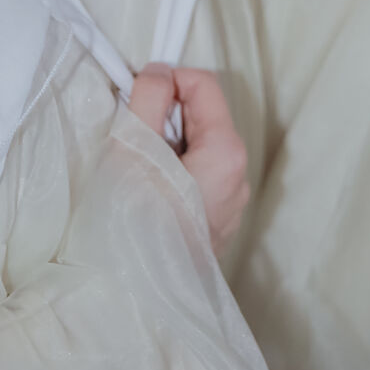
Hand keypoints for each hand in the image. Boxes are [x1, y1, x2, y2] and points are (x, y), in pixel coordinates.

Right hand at [128, 62, 249, 256]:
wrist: (132, 296)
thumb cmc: (133, 221)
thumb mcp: (135, 146)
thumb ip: (150, 98)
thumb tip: (160, 72)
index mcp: (227, 152)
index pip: (203, 84)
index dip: (166, 81)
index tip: (135, 98)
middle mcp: (238, 176)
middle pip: (201, 117)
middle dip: (164, 116)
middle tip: (130, 136)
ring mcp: (229, 204)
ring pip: (196, 148)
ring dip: (165, 145)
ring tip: (136, 170)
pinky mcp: (214, 225)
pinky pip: (195, 178)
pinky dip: (171, 173)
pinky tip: (146, 196)